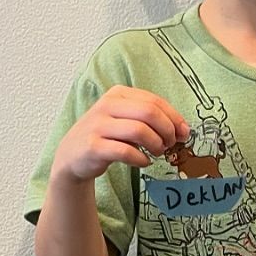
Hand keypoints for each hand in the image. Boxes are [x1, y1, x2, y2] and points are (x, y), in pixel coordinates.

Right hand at [50, 85, 189, 185]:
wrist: (72, 156)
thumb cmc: (106, 137)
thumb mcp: (125, 120)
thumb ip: (151, 120)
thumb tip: (184, 129)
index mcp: (118, 94)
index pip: (154, 101)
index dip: (174, 118)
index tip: (183, 133)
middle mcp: (106, 105)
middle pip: (149, 113)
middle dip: (167, 130)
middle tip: (170, 144)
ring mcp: (98, 125)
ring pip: (139, 131)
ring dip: (156, 144)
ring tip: (157, 153)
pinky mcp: (93, 147)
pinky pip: (126, 152)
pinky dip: (141, 159)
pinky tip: (144, 162)